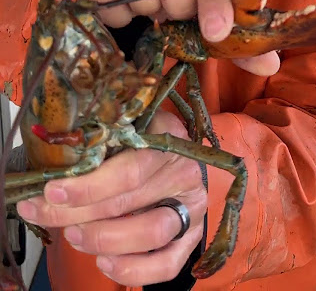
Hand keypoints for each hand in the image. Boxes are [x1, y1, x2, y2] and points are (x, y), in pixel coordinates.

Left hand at [18, 112, 206, 285]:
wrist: (176, 155)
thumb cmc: (142, 138)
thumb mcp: (125, 126)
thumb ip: (100, 140)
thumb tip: (52, 163)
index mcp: (166, 139)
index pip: (128, 170)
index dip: (88, 186)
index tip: (51, 192)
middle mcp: (182, 173)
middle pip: (129, 202)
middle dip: (78, 213)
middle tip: (44, 213)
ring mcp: (190, 207)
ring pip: (151, 233)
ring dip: (103, 239)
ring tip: (72, 235)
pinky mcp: (191, 236)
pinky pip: (167, 264)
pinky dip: (134, 270)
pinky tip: (104, 262)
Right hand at [85, 0, 279, 75]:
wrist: (135, 0)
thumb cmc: (179, 10)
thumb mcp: (207, 25)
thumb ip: (236, 45)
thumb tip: (269, 65)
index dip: (215, 2)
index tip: (215, 34)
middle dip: (175, 0)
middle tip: (173, 19)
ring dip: (144, 0)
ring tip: (148, 16)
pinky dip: (114, 8)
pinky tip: (124, 17)